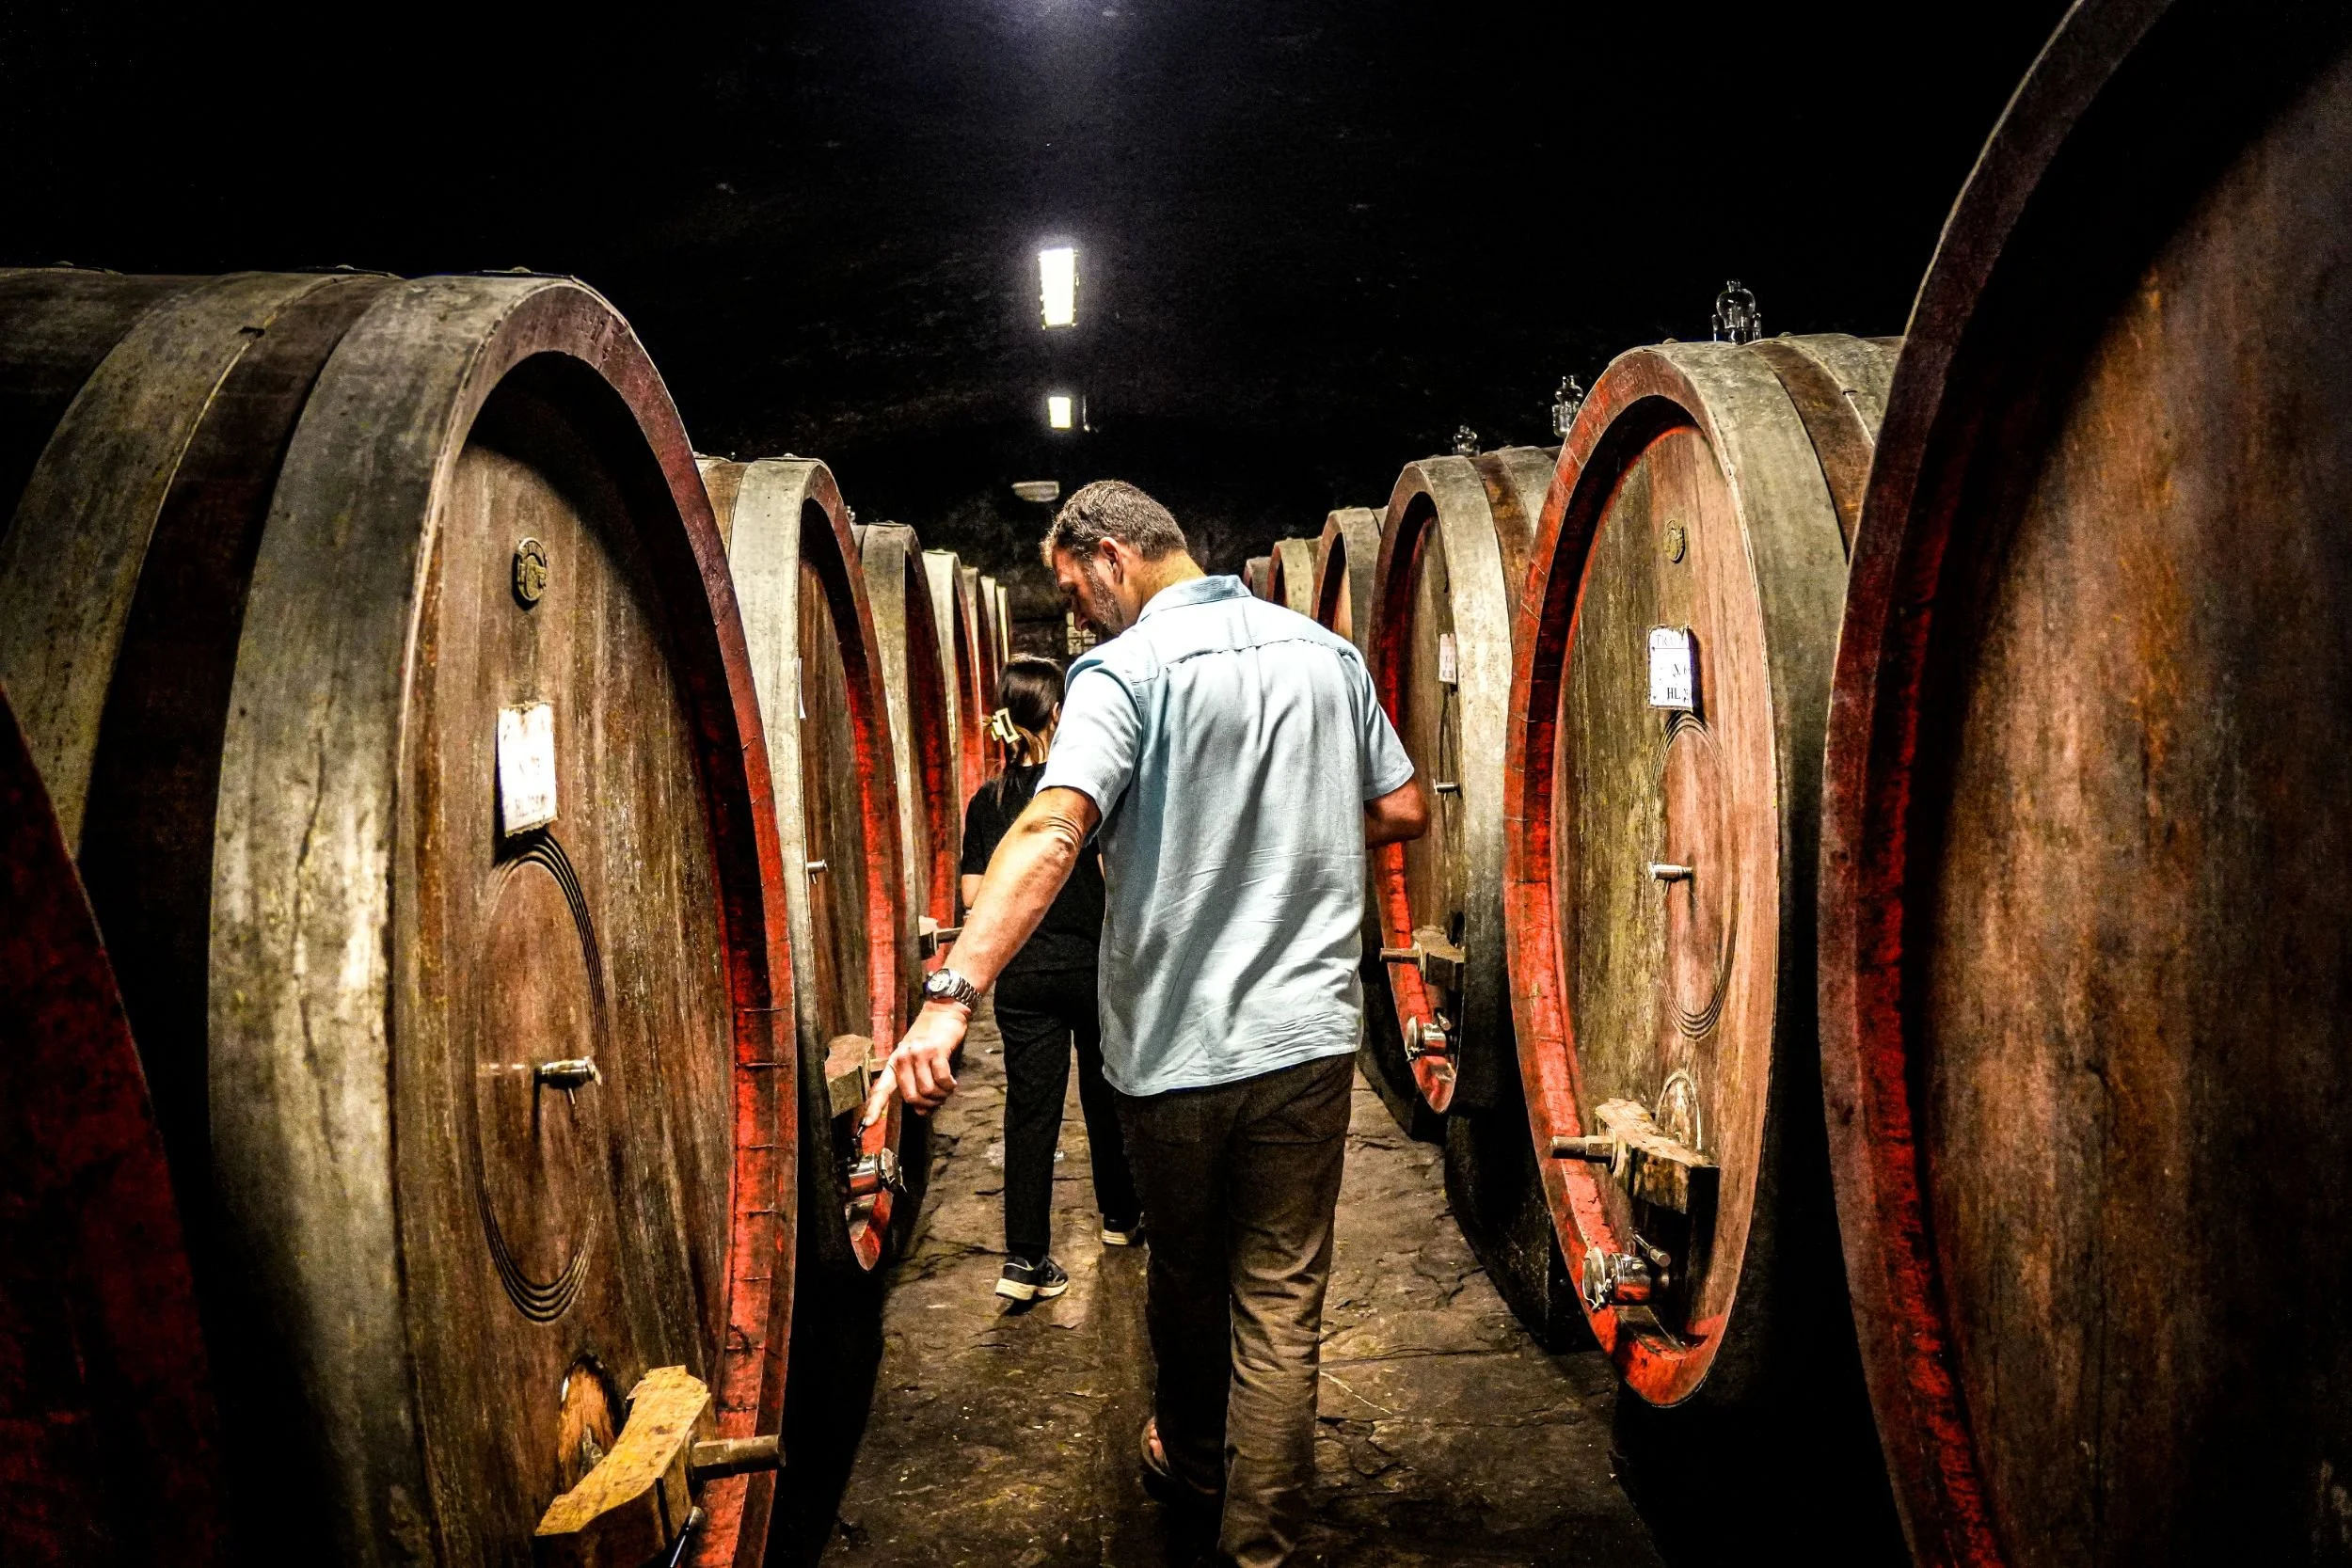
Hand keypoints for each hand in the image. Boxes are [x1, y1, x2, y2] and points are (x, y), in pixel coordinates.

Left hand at [861, 1001, 968, 1124]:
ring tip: (946, 1090)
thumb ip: (915, 1083)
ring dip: (940, 1096)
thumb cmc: (930, 1037)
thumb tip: (921, 1110)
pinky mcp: (936, 1051)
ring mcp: (918, 1054)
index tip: (866, 1125)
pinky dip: (949, 1087)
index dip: (874, 1108)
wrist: (943, 1011)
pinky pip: (942, 1080)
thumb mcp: (916, 1058)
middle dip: (927, 1104)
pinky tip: (952, 1084)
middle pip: (912, 1096)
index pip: (881, 1088)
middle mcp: (903, 1058)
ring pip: (928, 1090)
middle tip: (937, 1100)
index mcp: (894, 1062)